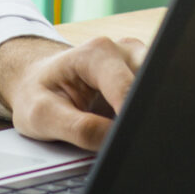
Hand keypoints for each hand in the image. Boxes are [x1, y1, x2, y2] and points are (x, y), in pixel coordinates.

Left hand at [0, 34, 144, 151]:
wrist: (35, 82)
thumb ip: (79, 129)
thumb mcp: (42, 116)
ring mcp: (137, 61)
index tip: (126, 140)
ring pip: (158, 90)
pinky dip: (145, 115)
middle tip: (131, 142)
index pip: (128, 88)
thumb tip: (115, 142)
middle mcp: (123, 51)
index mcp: (96, 53)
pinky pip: (155, 96)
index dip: (130, 117)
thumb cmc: (36, 95)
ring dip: (146, 115)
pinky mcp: (144, 76)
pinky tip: (131, 128)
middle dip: (144, 115)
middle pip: (151, 84)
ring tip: (128, 135)